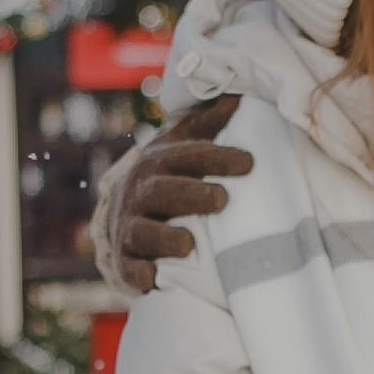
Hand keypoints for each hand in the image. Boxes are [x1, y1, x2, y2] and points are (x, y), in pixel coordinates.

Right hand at [107, 95, 251, 293]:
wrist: (124, 212)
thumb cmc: (170, 177)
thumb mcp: (184, 146)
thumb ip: (209, 124)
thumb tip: (236, 93)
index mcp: (160, 162)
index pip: (188, 155)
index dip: (217, 157)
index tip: (249, 163)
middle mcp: (141, 192)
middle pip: (161, 191)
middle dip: (190, 194)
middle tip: (222, 199)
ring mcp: (131, 227)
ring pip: (142, 231)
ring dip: (164, 237)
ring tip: (189, 244)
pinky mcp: (127, 261)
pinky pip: (129, 269)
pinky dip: (139, 274)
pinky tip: (154, 279)